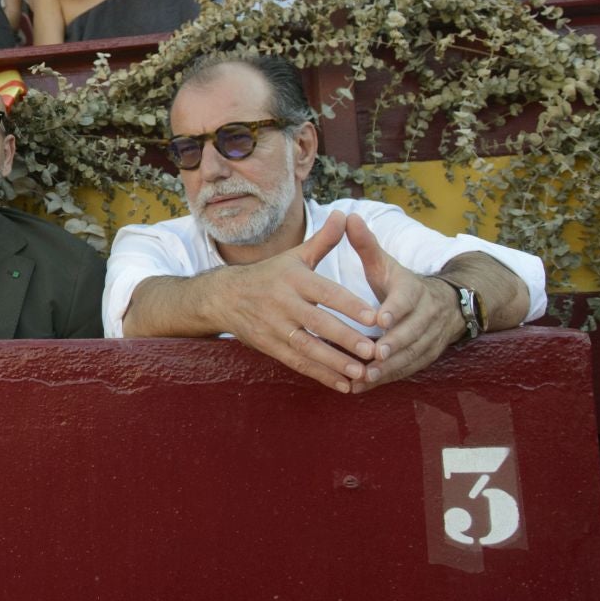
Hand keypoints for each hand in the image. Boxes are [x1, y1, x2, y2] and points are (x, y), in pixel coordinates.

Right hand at [211, 211, 384, 392]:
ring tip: (362, 373)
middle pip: (318, 323)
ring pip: (307, 347)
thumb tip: (347, 215)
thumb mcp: (294, 256)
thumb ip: (324, 241)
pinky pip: (297, 363)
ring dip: (335, 362)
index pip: (326, 293)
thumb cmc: (269, 274)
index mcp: (293, 279)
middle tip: (374, 351)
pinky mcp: (269, 346)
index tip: (375, 317)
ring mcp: (274, 327)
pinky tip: (344, 384)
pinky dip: (320, 375)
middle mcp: (282, 303)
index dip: (350, 305)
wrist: (224, 297)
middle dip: (346, 338)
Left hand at [344, 214, 464, 389]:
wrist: (446, 304)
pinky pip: (409, 368)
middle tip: (372, 355)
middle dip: (392, 345)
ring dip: (390, 367)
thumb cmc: (401, 283)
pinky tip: (365, 385)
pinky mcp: (427, 356)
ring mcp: (429, 338)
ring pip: (411, 354)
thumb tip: (348, 216)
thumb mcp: (386, 263)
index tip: (379, 320)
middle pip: (411, 332)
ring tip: (366, 376)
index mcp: (413, 290)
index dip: (394, 310)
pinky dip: (390, 377)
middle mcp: (426, 315)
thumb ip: (366, 245)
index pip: (405, 300)